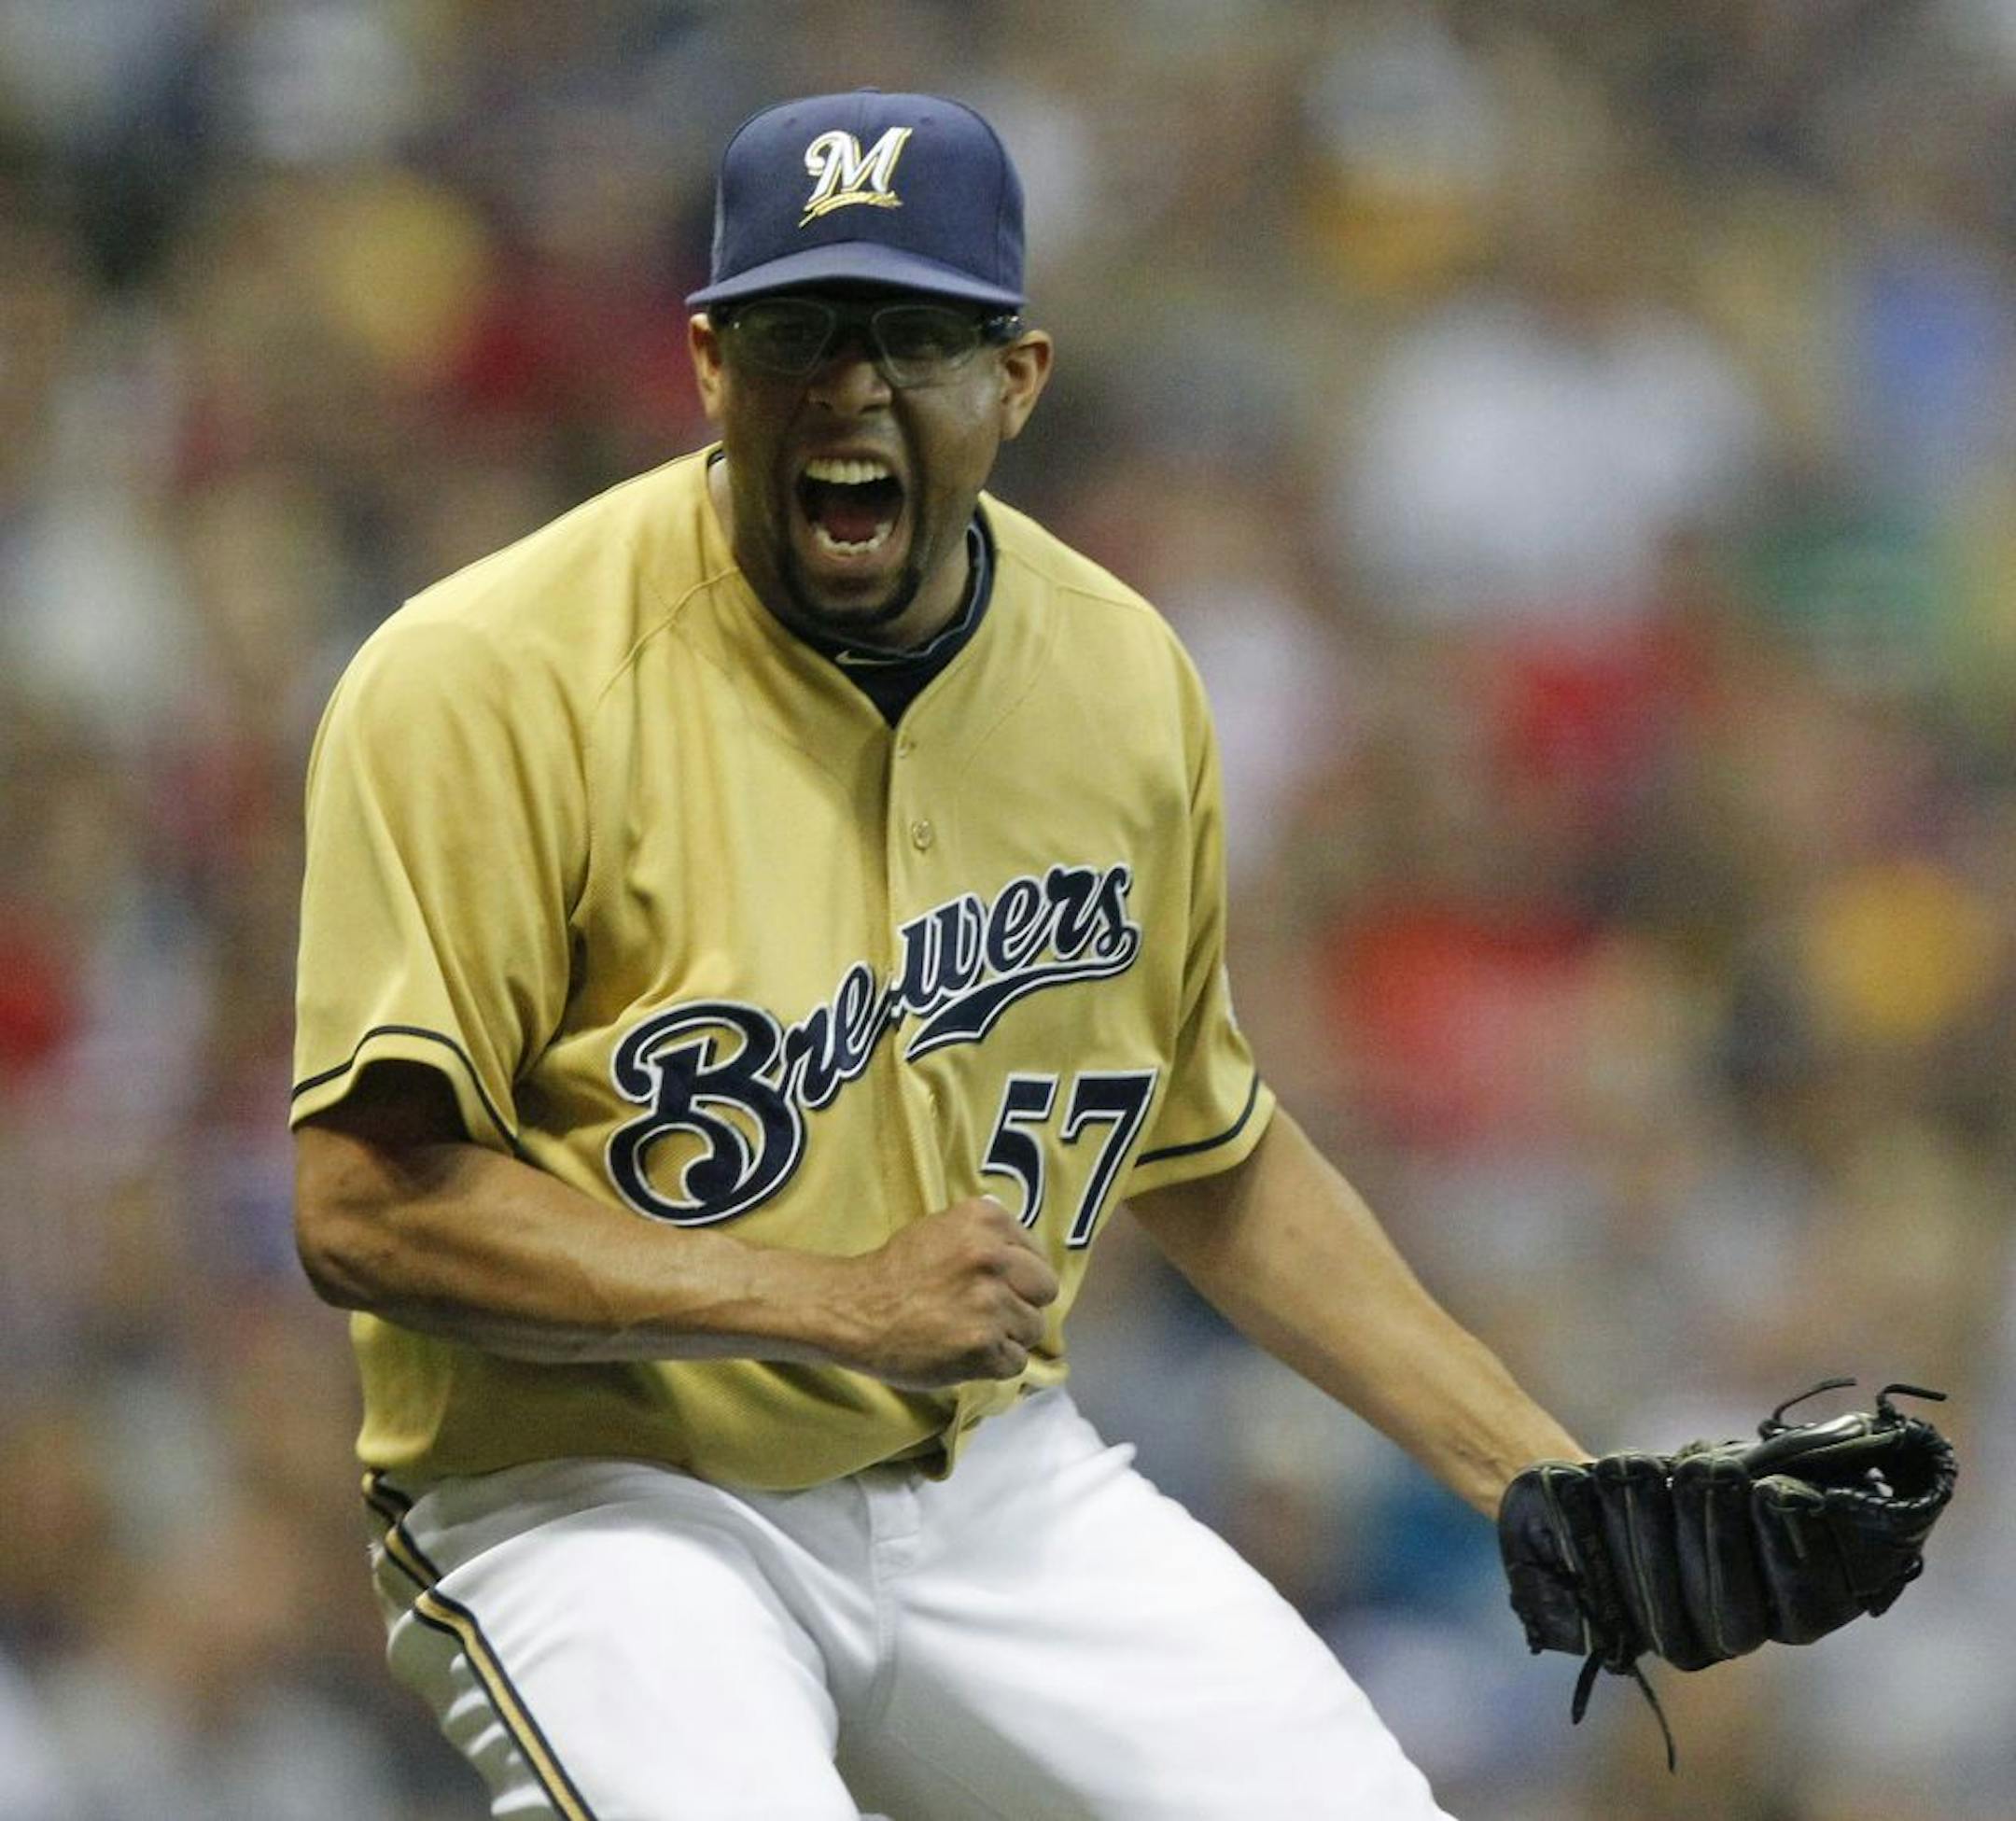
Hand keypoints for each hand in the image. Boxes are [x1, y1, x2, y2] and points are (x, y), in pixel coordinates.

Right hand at [836, 1196, 1060, 1388]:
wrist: (856, 1311)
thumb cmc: (896, 1270)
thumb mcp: (939, 1227)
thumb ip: (982, 1231)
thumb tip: (1014, 1230)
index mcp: (986, 1221)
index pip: (1037, 1256)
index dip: (1020, 1275)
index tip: (999, 1285)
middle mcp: (994, 1258)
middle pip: (1045, 1290)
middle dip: (1024, 1303)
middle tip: (993, 1313)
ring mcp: (991, 1304)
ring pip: (1033, 1329)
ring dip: (1008, 1337)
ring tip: (973, 1333)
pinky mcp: (982, 1347)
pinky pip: (1015, 1362)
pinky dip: (994, 1364)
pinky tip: (967, 1353)